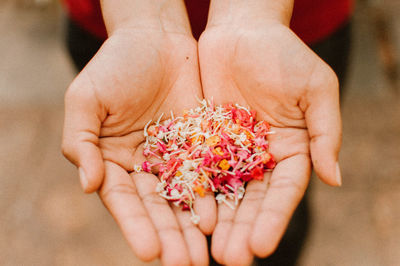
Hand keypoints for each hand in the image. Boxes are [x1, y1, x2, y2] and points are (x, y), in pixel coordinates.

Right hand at [62, 27, 214, 264]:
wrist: (155, 38)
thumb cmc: (115, 65)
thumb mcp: (86, 99)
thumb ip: (80, 142)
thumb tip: (87, 185)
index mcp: (113, 160)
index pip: (124, 200)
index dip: (135, 225)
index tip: (148, 252)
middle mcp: (144, 165)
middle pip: (157, 207)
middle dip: (170, 235)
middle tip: (185, 264)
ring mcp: (174, 156)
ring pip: (184, 197)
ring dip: (192, 226)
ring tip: (205, 254)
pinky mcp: (200, 144)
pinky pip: (206, 173)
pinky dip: (211, 195)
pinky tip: (218, 217)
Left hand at [199, 20, 341, 264]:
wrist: (242, 30)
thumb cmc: (284, 54)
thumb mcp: (316, 88)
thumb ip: (325, 133)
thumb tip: (334, 179)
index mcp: (291, 149)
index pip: (284, 191)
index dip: (274, 218)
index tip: (261, 245)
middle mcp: (260, 157)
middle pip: (251, 200)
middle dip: (242, 229)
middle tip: (230, 259)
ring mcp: (229, 151)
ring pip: (222, 192)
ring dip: (216, 221)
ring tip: (207, 251)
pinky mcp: (202, 140)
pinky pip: (195, 168)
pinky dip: (191, 192)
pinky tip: (183, 215)